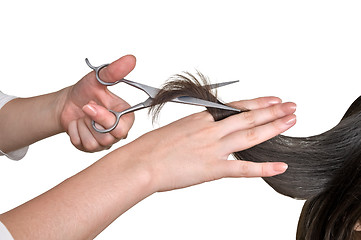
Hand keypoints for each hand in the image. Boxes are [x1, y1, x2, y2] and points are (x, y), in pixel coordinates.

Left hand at [59, 55, 135, 151]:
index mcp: (126, 116)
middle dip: (91, 122)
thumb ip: (115, 71)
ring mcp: (105, 142)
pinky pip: (83, 145)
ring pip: (95, 143)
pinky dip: (75, 133)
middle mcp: (118, 131)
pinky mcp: (92, 148)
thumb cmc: (85, 91)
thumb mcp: (98, 78)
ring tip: (83, 116)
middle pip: (109, 138)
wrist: (67, 103)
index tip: (89, 106)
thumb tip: (130, 59)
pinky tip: (77, 125)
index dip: (104, 118)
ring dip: (82, 127)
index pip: (123, 127)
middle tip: (85, 108)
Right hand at [120, 97, 295, 191]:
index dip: (258, 102)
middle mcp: (211, 130)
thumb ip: (196, 127)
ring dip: (273, 128)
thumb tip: (207, 127)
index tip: (273, 99)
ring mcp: (213, 148)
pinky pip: (243, 168)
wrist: (142, 162)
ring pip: (250, 136)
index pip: (236, 106)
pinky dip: (264, 168)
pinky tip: (280, 166)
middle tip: (292, 107)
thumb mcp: (176, 128)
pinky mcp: (212, 169)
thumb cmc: (152, 146)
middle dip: (273, 111)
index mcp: (202, 118)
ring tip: (291, 123)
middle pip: (249, 117)